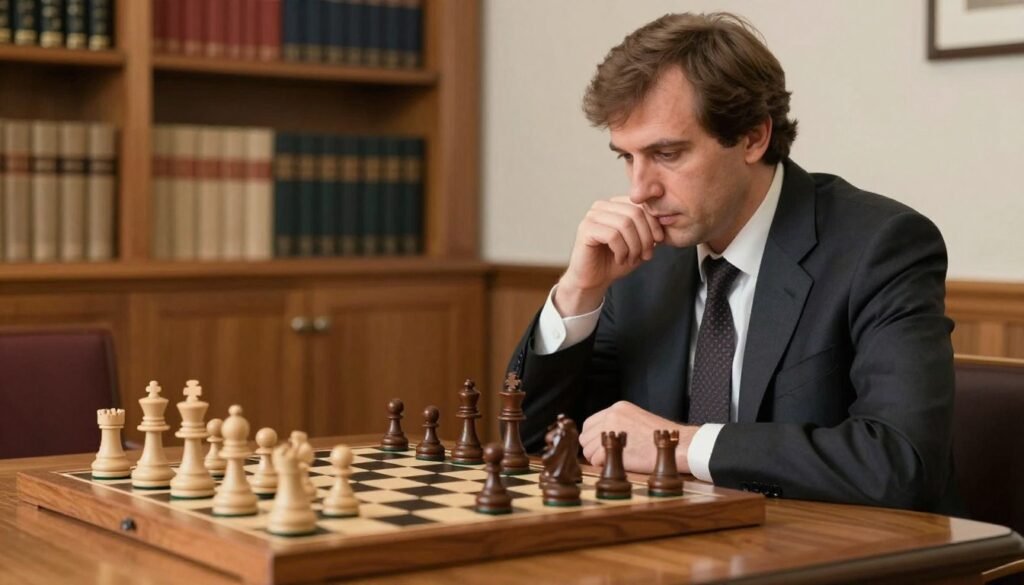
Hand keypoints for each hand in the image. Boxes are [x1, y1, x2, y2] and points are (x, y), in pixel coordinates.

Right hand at [555, 197, 663, 314]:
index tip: (658, 242)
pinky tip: (619, 259)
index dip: (654, 224)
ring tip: (632, 259)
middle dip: (645, 237)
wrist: (594, 280)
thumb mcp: (639, 243)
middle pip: (635, 213)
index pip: (641, 205)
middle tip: (645, 255)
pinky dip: (621, 251)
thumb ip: (650, 230)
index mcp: (615, 204)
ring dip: (634, 246)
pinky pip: (612, 235)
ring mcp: (592, 216)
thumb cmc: (615, 261)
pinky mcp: (585, 229)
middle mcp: (602, 206)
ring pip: (625, 224)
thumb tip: (665, 220)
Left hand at [579, 401, 697, 473]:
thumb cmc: (660, 438)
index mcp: (617, 408)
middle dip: (592, 448)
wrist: (676, 445)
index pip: (589, 424)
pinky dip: (603, 465)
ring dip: (597, 458)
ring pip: (588, 449)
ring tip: (614, 460)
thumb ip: (617, 424)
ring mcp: (611, 430)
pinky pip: (596, 460)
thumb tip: (599, 438)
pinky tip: (617, 464)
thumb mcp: (636, 420)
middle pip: (585, 437)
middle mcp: (611, 416)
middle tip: (605, 456)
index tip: (600, 447)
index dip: (593, 438)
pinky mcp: (613, 446)